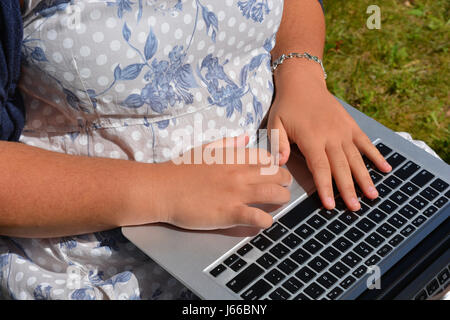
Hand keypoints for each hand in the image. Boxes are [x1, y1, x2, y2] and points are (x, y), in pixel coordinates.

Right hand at [155, 136, 291, 229]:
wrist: (161, 189)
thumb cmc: (179, 169)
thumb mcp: (204, 149)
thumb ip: (227, 143)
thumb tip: (245, 138)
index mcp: (233, 157)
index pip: (266, 158)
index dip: (275, 164)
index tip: (274, 171)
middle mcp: (239, 174)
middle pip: (276, 175)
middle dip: (285, 181)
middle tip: (283, 187)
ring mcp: (235, 194)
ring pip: (274, 194)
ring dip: (282, 198)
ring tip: (281, 202)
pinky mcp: (228, 213)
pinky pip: (258, 217)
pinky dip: (266, 220)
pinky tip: (265, 221)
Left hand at [267, 62, 391, 210]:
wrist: (303, 82)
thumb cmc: (287, 106)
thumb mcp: (275, 123)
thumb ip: (279, 144)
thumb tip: (281, 163)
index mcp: (311, 138)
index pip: (321, 168)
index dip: (326, 188)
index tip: (331, 205)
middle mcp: (331, 136)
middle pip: (341, 167)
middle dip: (348, 189)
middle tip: (355, 208)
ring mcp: (343, 130)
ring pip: (356, 158)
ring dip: (364, 178)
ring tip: (372, 196)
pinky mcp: (351, 125)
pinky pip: (365, 142)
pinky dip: (375, 155)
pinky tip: (385, 169)